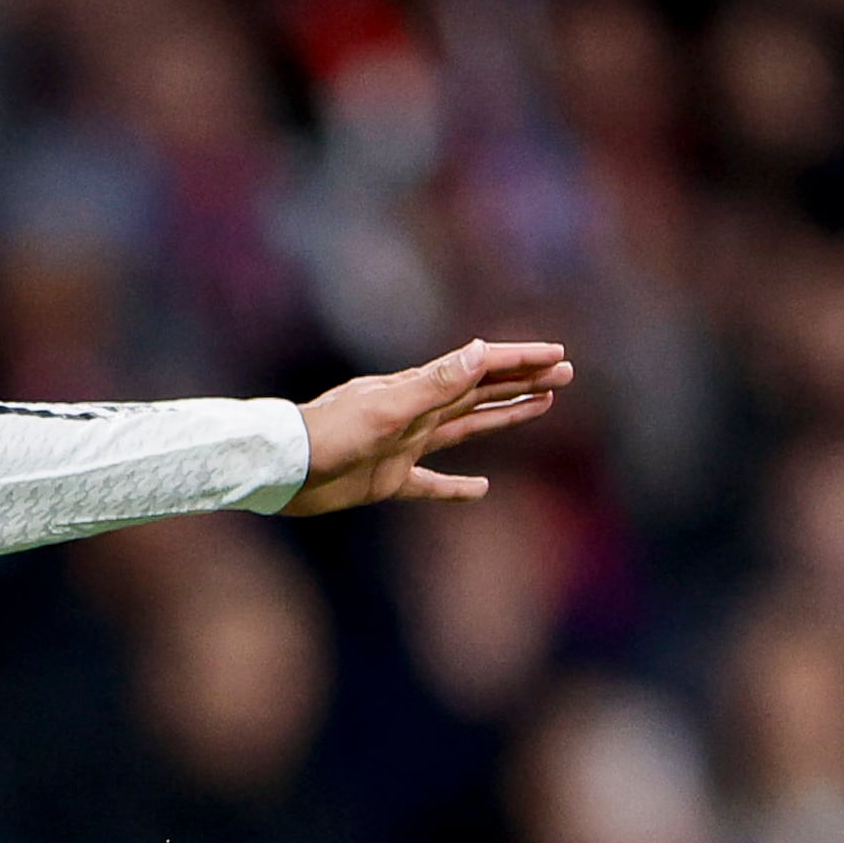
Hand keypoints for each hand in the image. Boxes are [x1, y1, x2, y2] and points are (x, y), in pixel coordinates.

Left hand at [283, 336, 573, 515]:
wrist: (280, 469)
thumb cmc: (327, 435)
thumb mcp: (386, 409)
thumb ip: (434, 385)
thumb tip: (480, 352)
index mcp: (417, 390)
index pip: (480, 370)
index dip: (519, 362)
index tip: (557, 356)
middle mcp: (416, 413)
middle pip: (480, 393)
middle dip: (522, 383)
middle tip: (563, 375)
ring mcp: (404, 445)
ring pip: (466, 428)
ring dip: (502, 417)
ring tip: (540, 408)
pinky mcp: (388, 480)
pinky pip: (432, 483)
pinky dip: (456, 487)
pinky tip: (480, 490)